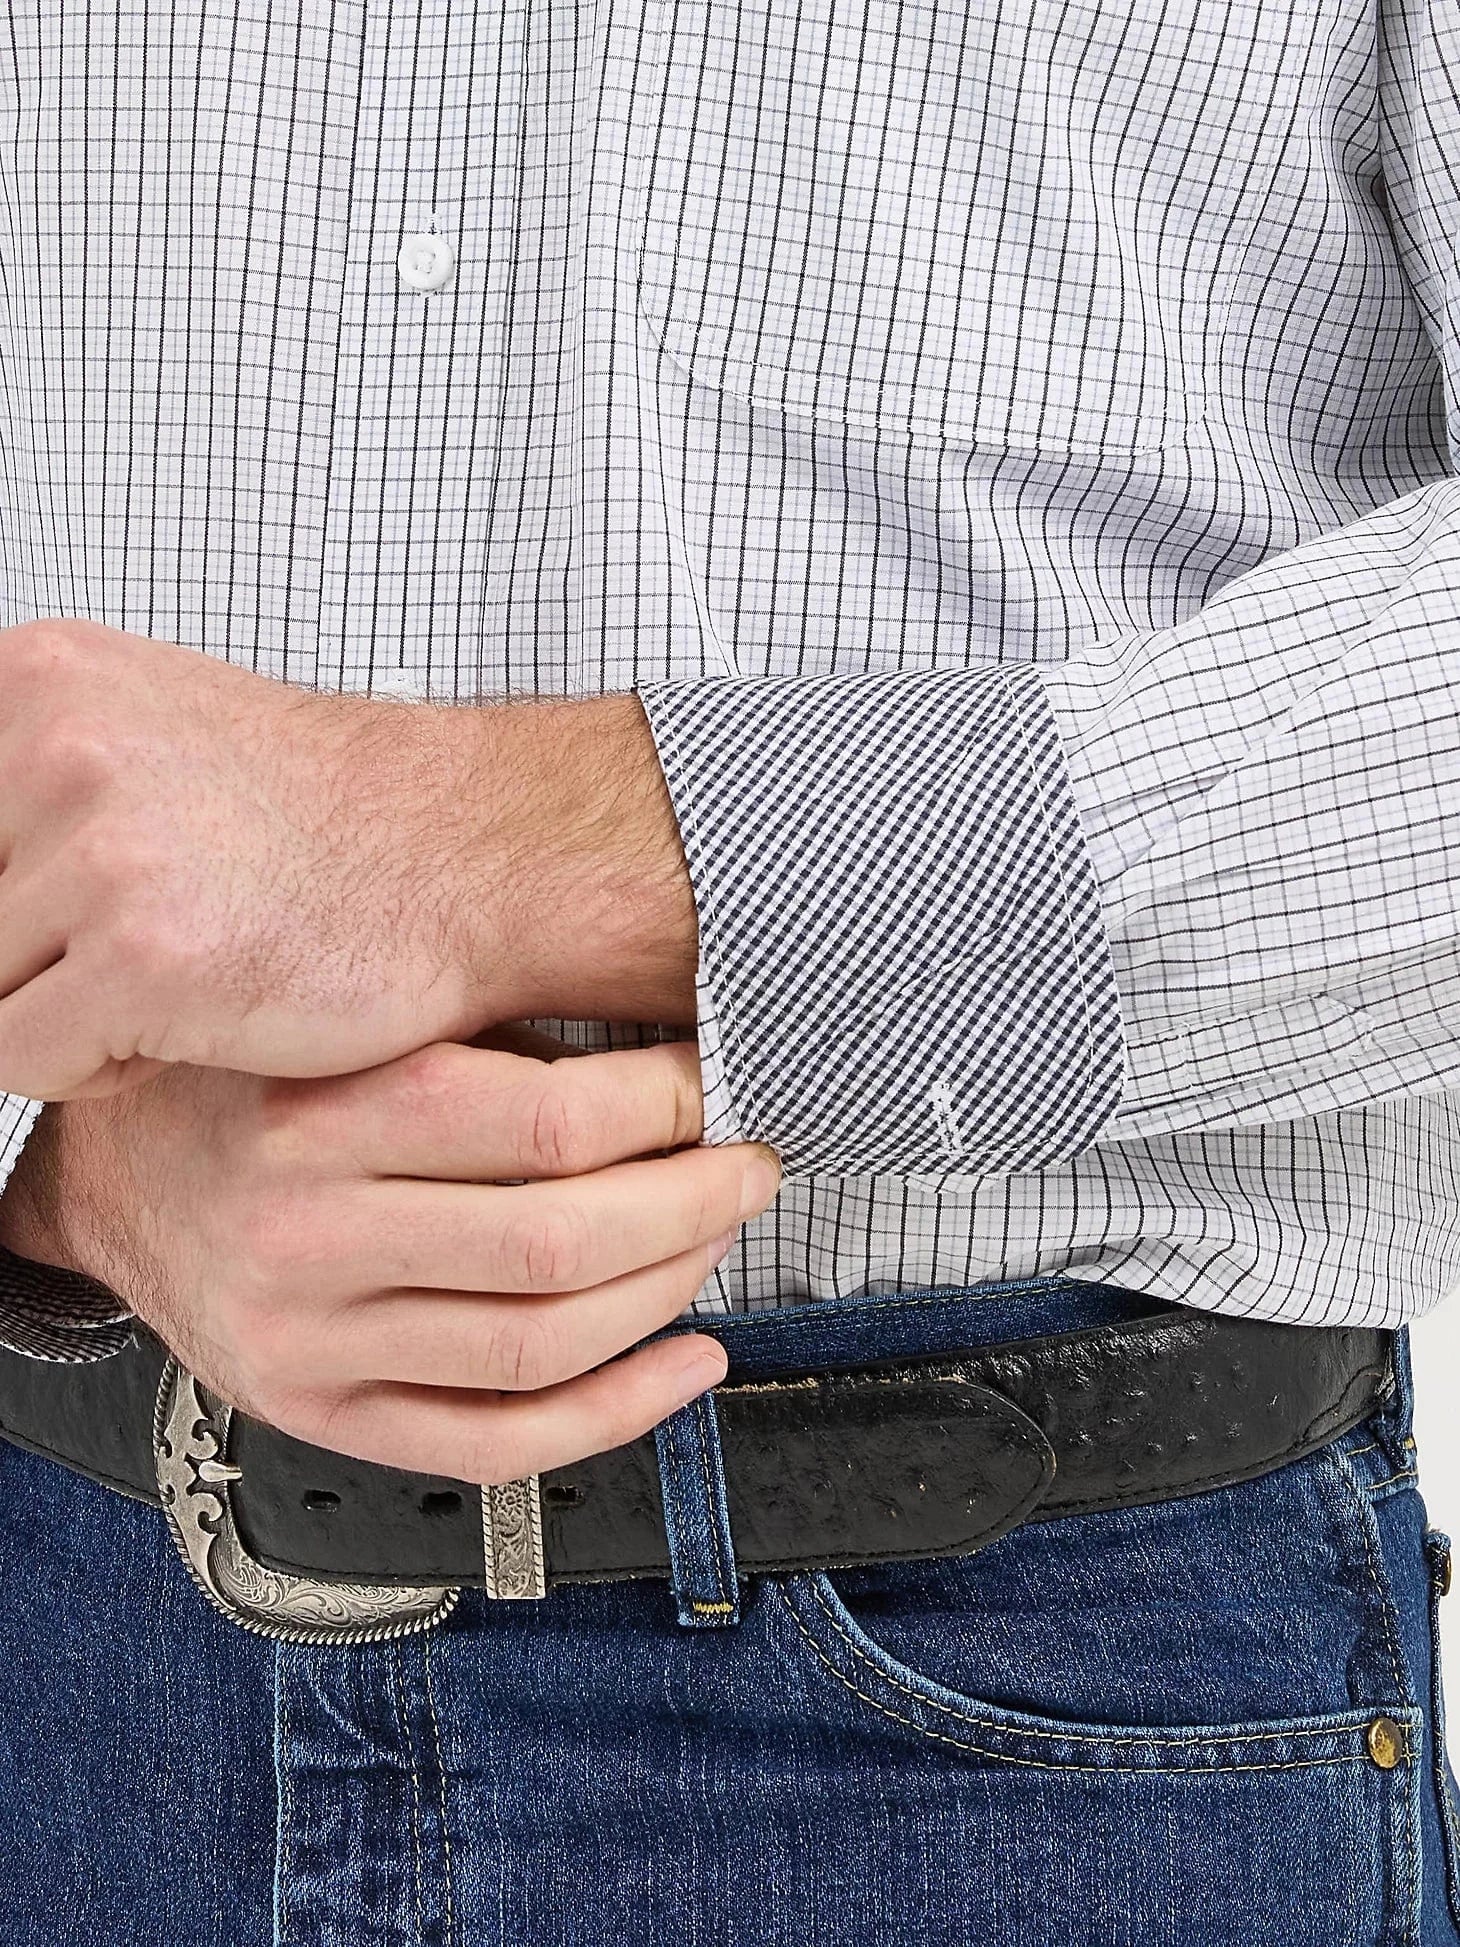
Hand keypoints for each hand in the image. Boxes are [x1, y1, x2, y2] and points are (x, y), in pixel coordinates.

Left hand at [0, 619, 696, 1098]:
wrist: (471, 855)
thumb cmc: (327, 821)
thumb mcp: (139, 741)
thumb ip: (26, 790)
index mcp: (36, 679)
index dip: (14, 899)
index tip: (74, 915)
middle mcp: (54, 745)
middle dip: (33, 958)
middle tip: (150, 942)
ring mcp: (100, 850)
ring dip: (66, 1014)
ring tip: (179, 979)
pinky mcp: (142, 957)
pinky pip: (18, 1059)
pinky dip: (98, 1071)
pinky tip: (193, 1019)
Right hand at [0, 1038, 778, 1482]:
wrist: (119, 1180)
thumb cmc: (247, 1088)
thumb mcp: (338, 1027)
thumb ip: (472, 1038)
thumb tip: (661, 1047)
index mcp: (318, 1116)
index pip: (541, 1121)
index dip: (662, 1102)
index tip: (706, 1082)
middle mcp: (308, 1239)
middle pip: (559, 1244)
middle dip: (693, 1203)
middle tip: (747, 1167)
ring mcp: (313, 1346)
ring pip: (542, 1348)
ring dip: (668, 1294)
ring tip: (716, 1240)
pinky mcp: (326, 1418)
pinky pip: (497, 1446)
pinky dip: (619, 1414)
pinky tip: (685, 1362)